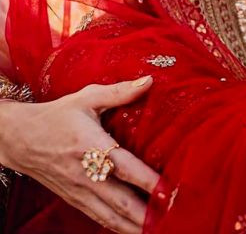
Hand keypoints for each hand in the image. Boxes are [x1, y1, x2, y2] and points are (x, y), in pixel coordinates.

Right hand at [0, 78, 159, 233]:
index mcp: (90, 145)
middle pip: (120, 200)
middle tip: (172, 216)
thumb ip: (119, 92)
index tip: (168, 190)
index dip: (147, 181)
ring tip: (159, 230)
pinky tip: (135, 230)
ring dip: (134, 225)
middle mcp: (85, 173)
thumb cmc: (58, 115)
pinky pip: (99, 217)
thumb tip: (149, 81)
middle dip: (146, 212)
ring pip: (110, 215)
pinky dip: (117, 227)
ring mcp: (79, 190)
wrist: (19, 138)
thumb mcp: (87, 98)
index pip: (124, 167)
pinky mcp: (74, 199)